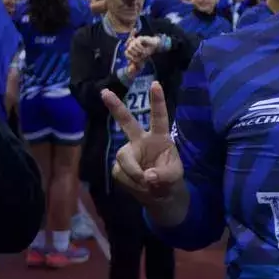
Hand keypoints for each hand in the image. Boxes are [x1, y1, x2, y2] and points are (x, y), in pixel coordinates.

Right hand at [101, 81, 183, 204]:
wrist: (158, 194)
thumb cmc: (169, 178)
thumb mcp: (173, 176)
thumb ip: (163, 175)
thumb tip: (146, 176)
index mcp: (159, 137)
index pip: (159, 117)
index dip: (157, 101)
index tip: (155, 84)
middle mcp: (141, 140)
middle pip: (127, 121)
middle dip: (116, 107)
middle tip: (104, 93)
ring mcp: (128, 152)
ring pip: (124, 157)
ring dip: (134, 173)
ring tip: (146, 183)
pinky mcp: (119, 166)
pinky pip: (120, 172)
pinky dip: (130, 183)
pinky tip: (138, 186)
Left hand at [126, 35, 161, 63]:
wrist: (155, 45)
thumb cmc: (148, 51)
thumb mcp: (142, 57)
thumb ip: (136, 61)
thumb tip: (130, 67)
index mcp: (132, 49)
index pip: (126, 53)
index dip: (129, 57)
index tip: (134, 60)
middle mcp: (132, 44)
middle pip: (128, 49)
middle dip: (134, 54)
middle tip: (140, 56)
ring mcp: (136, 40)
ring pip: (132, 46)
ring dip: (138, 51)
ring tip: (143, 53)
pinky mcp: (139, 38)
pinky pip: (137, 43)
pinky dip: (140, 48)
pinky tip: (143, 50)